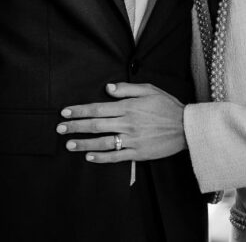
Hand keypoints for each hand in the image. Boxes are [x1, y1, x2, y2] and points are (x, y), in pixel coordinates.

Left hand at [57, 83, 185, 162]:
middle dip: (75, 126)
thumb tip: (108, 88)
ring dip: (83, 143)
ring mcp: (132, 140)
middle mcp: (127, 123)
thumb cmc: (168, 106)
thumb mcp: (149, 90)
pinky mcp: (138, 153)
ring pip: (102, 142)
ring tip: (69, 144)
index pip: (98, 108)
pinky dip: (101, 157)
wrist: (186, 127)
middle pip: (96, 125)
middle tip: (59, 128)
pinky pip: (116, 157)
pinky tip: (89, 156)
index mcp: (129, 107)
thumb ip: (127, 89)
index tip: (65, 112)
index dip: (80, 111)